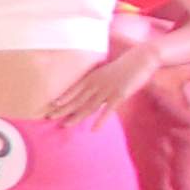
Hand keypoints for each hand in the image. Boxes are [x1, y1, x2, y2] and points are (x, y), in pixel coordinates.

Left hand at [39, 49, 153, 130]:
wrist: (141, 59)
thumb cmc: (124, 66)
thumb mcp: (106, 73)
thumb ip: (98, 83)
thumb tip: (91, 93)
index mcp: (93, 77)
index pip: (74, 89)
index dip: (63, 98)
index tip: (51, 105)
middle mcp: (97, 84)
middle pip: (77, 99)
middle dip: (63, 109)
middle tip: (48, 117)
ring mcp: (107, 90)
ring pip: (88, 106)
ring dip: (76, 116)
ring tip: (65, 125)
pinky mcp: (119, 96)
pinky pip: (108, 111)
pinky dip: (100, 121)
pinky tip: (94, 130)